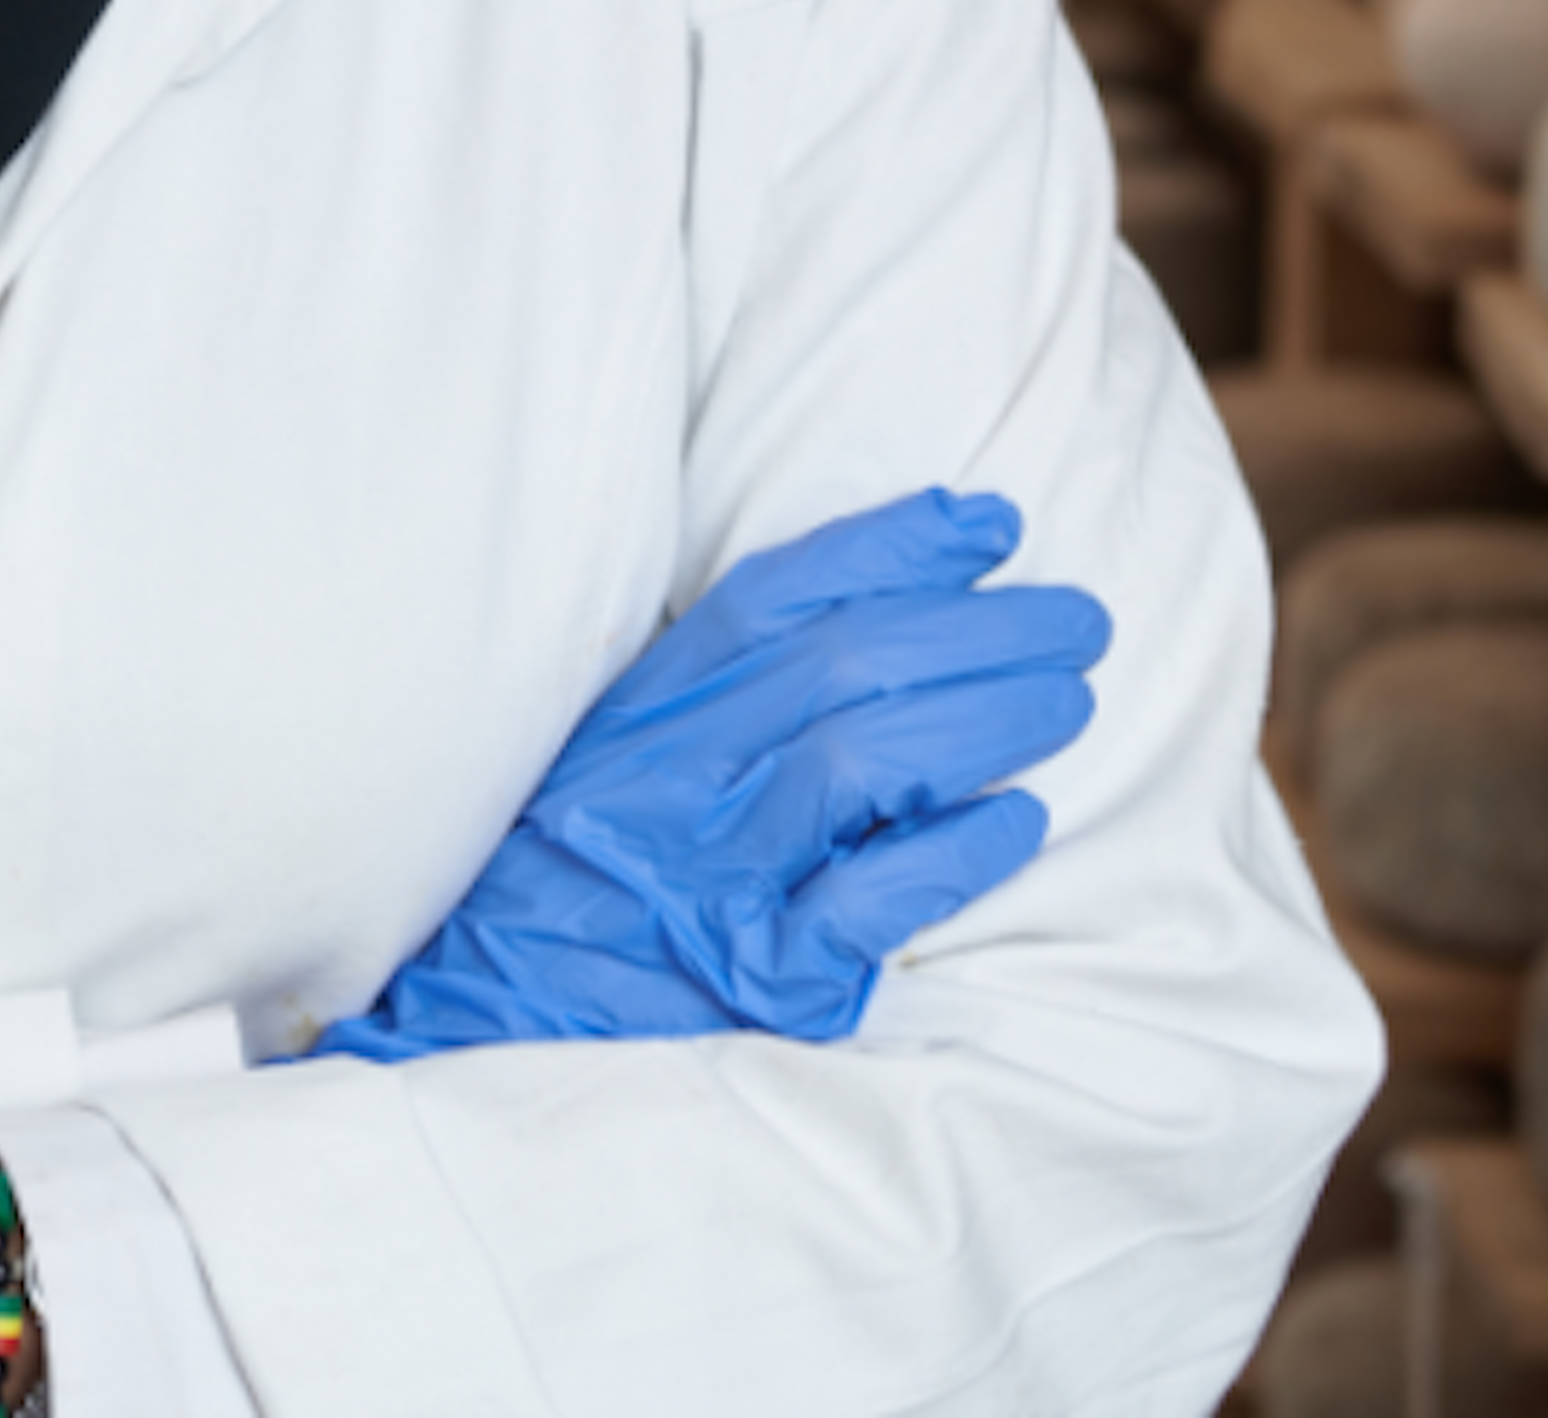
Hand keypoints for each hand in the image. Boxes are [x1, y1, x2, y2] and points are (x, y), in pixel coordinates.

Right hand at [317, 487, 1107, 1060]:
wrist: (469, 1025)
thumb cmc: (556, 891)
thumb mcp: (608, 769)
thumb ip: (706, 711)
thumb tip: (861, 643)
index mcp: (640, 716)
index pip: (773, 602)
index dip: (887, 548)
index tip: (989, 523)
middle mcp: (669, 778)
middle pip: (839, 666)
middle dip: (975, 629)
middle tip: (1079, 618)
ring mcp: (706, 876)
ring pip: (858, 762)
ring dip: (981, 718)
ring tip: (1068, 700)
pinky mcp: (746, 980)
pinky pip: (859, 904)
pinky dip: (945, 855)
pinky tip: (1014, 822)